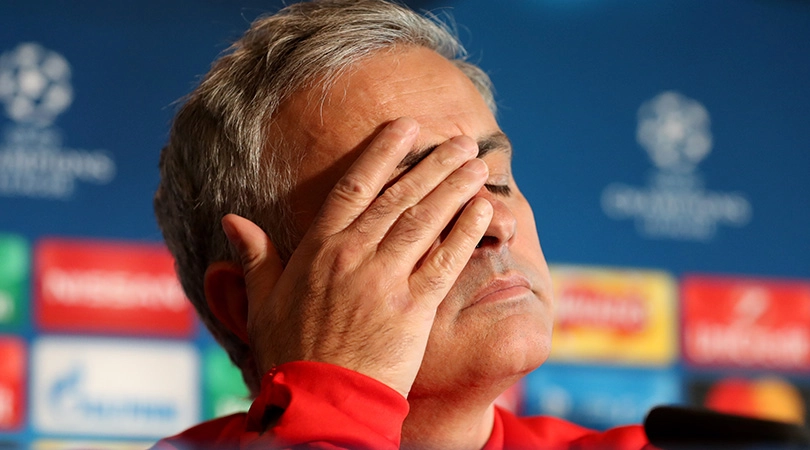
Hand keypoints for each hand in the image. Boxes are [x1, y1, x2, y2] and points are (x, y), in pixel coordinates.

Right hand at [222, 117, 492, 397]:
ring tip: (476, 164)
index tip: (406, 129)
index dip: (382, 153)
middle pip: (398, 197)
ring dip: (454, 188)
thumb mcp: (261, 301)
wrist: (318, 402)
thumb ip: (255, 257)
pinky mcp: (413, 308)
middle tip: (459, 141)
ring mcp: (385, 280)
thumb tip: (232, 219)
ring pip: (424, 221)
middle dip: (432, 164)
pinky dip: (466, 232)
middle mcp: (353, 255)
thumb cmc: (289, 353)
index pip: (353, 187)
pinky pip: (445, 261)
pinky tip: (484, 209)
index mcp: (318, 249)